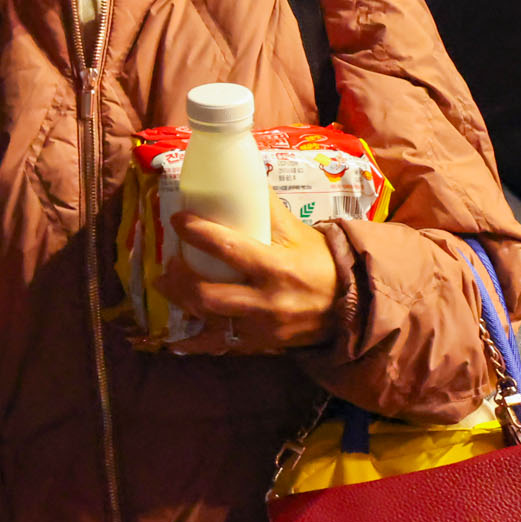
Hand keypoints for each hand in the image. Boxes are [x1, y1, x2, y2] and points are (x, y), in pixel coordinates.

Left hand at [160, 195, 343, 354]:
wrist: (352, 304)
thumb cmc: (321, 261)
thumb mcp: (297, 230)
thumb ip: (266, 207)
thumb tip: (238, 176)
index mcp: (276, 268)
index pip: (227, 249)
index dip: (197, 233)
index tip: (178, 221)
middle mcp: (267, 302)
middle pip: (208, 295)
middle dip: (180, 279)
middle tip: (169, 262)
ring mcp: (263, 329)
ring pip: (210, 323)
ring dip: (183, 303)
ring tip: (167, 286)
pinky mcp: (262, 345)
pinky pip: (222, 346)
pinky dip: (197, 342)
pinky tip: (177, 338)